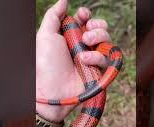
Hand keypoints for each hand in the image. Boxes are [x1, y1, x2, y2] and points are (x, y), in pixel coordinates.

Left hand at [36, 0, 110, 121]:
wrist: (52, 89)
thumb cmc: (45, 63)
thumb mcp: (45, 35)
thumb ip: (54, 15)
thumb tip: (64, 0)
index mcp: (70, 36)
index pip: (85, 20)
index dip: (87, 15)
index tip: (83, 15)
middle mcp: (82, 46)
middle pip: (100, 28)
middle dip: (97, 26)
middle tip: (86, 33)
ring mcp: (91, 58)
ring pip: (107, 41)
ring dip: (99, 38)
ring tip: (85, 44)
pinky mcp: (99, 70)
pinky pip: (107, 58)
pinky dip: (97, 56)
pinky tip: (85, 60)